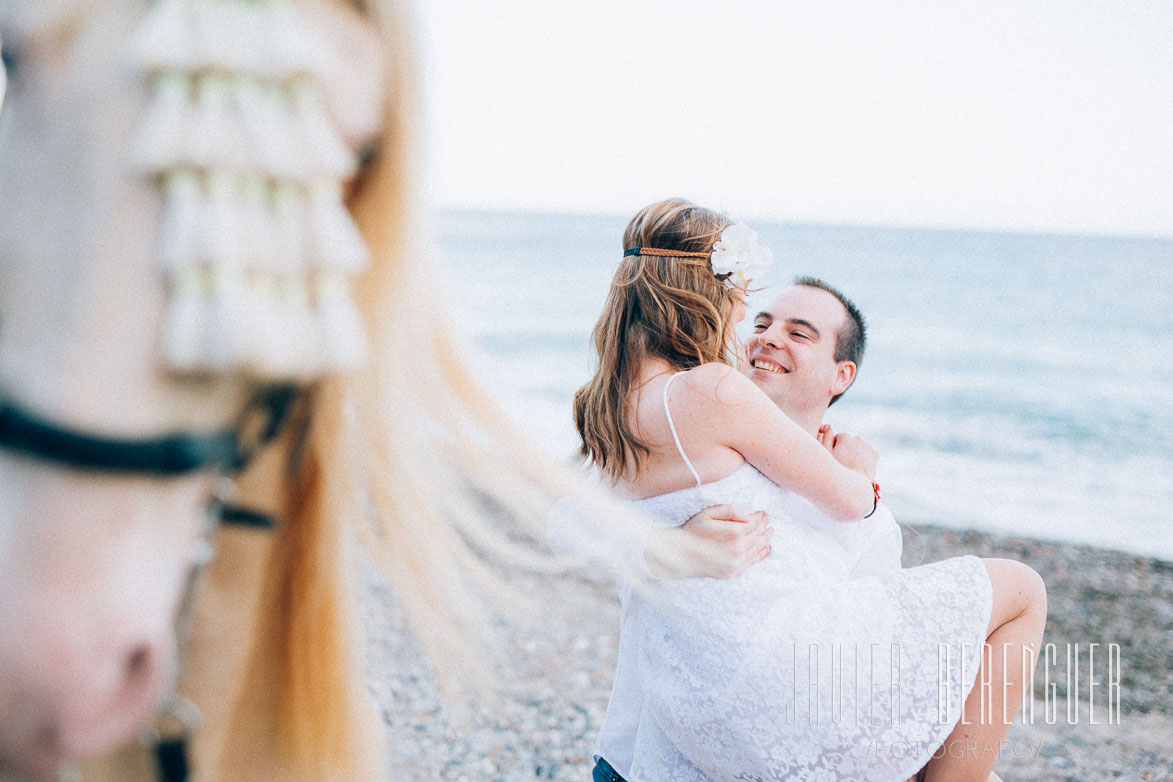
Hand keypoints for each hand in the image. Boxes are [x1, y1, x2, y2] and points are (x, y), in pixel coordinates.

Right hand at [646, 504, 772, 579]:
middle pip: (757, 535)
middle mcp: (738, 549)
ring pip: (757, 548)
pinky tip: (767, 548)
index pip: (753, 523)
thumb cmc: (693, 532)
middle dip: (763, 526)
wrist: (681, 556)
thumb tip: (748, 515)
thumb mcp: (708, 514)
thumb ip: (730, 510)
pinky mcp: (733, 572)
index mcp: (734, 533)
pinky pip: (752, 562)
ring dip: (765, 539)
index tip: (762, 513)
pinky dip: (761, 554)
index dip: (759, 517)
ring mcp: (737, 563)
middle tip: (767, 520)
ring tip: (770, 531)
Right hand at [817, 424, 877, 479]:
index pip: (838, 439)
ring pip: (859, 447)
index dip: (835, 449)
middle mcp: (858, 439)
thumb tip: (829, 425)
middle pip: (849, 442)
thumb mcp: (825, 455)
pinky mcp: (876, 454)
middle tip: (843, 464)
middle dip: (846, 450)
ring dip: (856, 453)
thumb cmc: (835, 471)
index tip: (835, 459)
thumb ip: (826, 437)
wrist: (853, 487)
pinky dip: (865, 458)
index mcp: (845, 437)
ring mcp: (868, 446)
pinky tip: (859, 467)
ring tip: (851, 466)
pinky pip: (868, 453)